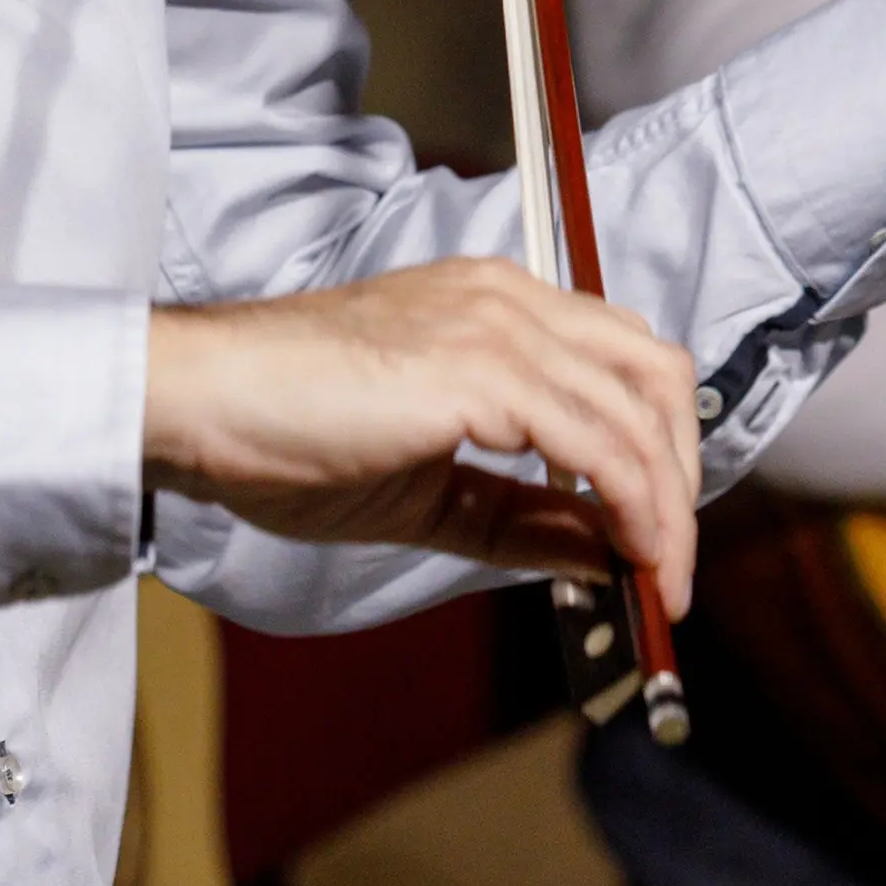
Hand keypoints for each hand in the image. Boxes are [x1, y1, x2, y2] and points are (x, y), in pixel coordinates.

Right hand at [143, 259, 706, 614]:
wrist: (203, 403)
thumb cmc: (286, 434)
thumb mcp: (432, 490)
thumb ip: (523, 515)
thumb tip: (608, 553)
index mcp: (495, 305)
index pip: (622, 361)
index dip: (657, 447)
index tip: (655, 531)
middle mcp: (510, 300)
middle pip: (655, 374)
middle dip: (682, 474)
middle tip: (670, 565)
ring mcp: (499, 327)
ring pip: (638, 412)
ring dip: (665, 511)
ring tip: (658, 584)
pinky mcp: (482, 371)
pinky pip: (597, 444)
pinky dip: (631, 506)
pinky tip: (627, 557)